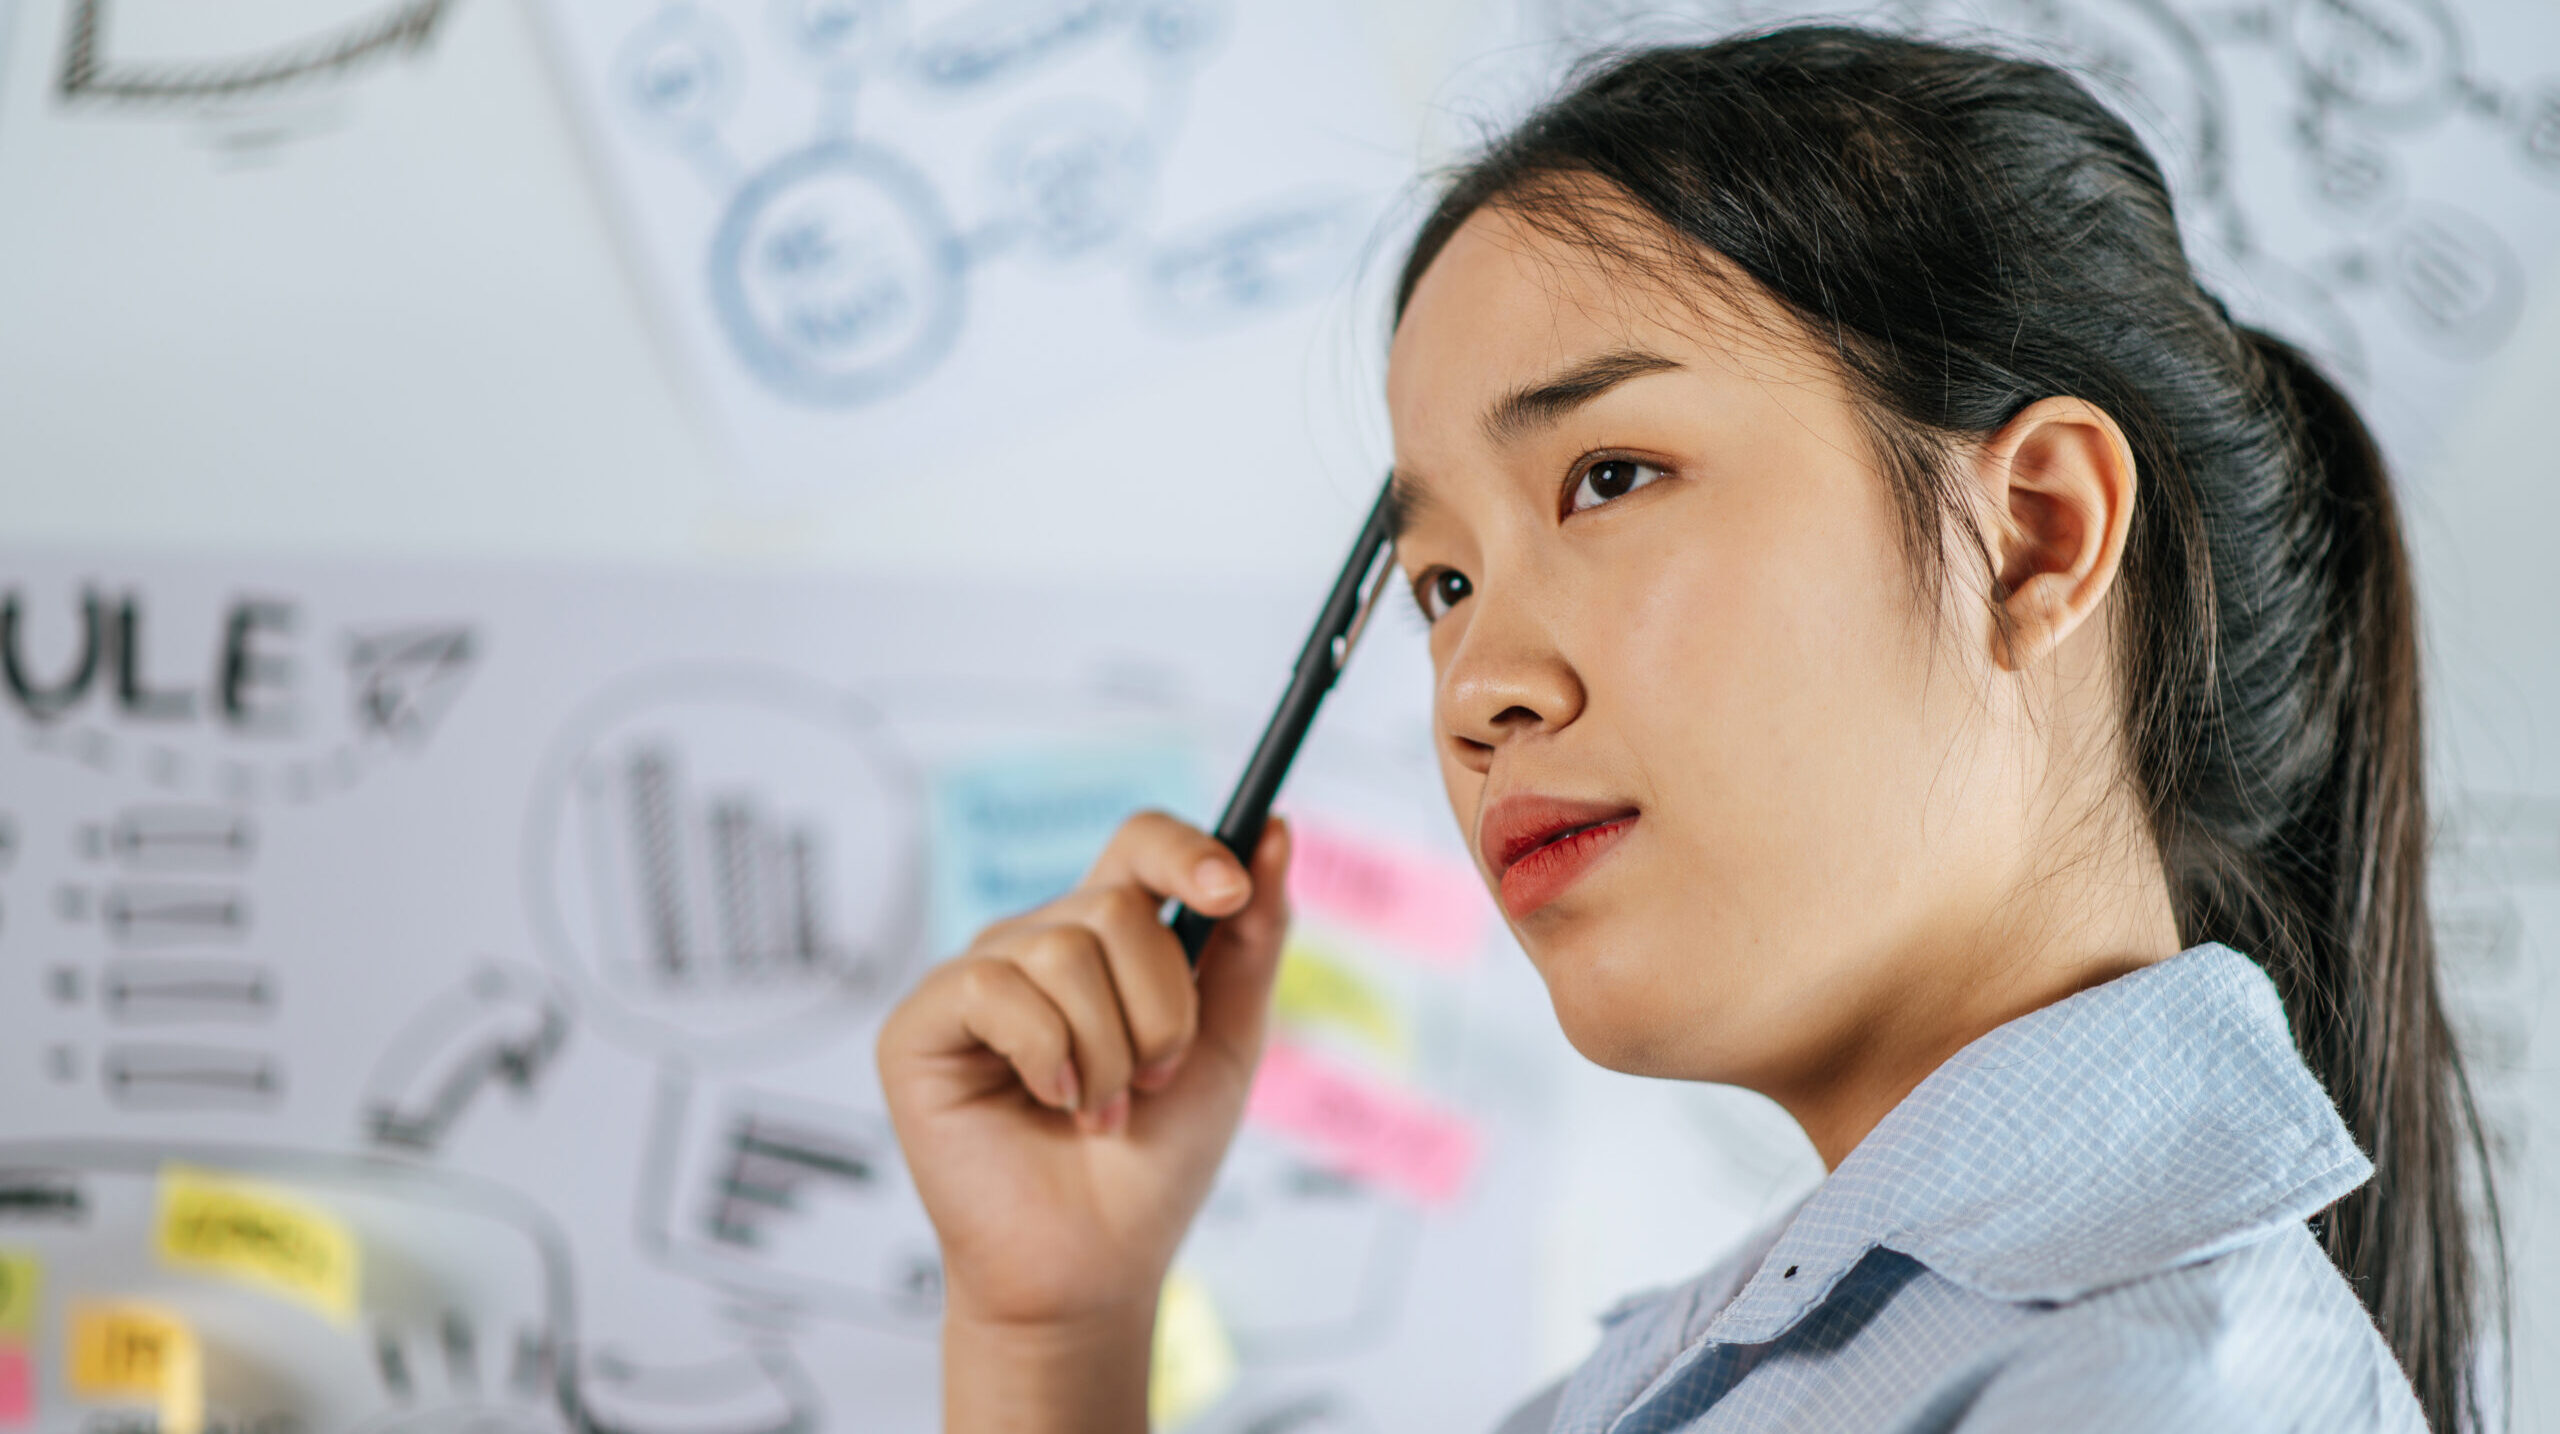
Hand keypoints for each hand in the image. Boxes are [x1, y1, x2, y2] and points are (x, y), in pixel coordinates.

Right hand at [877, 812, 1290, 1427]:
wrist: (1096, 1266)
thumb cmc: (1155, 1162)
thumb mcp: (1228, 1042)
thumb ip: (1254, 938)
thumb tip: (1276, 829)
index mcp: (1108, 941)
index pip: (1139, 845)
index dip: (1186, 851)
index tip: (1230, 893)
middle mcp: (1037, 945)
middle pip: (1115, 905)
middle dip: (1162, 1008)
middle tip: (1151, 1080)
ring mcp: (977, 981)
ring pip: (1062, 949)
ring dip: (1108, 1051)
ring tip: (1099, 1111)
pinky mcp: (922, 1024)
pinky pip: (995, 987)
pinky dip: (1048, 1055)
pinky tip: (1051, 1103)